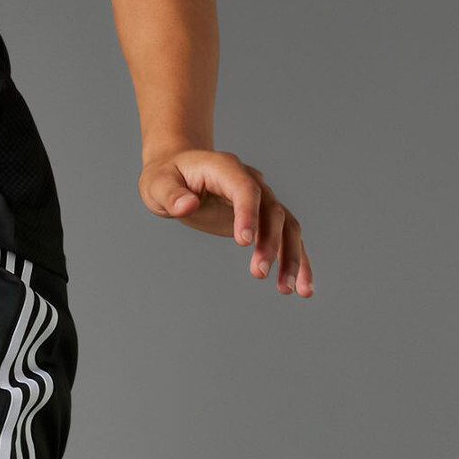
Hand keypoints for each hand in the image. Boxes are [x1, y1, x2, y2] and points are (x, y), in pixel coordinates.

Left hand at [141, 149, 313, 297]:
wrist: (178, 171)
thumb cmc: (165, 177)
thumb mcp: (157, 184)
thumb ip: (171, 195)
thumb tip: (187, 206)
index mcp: (226, 168)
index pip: (245, 190)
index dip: (248, 214)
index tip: (244, 242)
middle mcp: (250, 181)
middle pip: (272, 211)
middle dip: (269, 243)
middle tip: (259, 273)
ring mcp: (260, 200)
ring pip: (287, 227)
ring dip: (292, 257)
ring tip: (287, 289)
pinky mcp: (262, 218)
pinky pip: (286, 238)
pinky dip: (296, 261)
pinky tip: (301, 288)